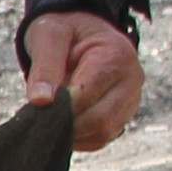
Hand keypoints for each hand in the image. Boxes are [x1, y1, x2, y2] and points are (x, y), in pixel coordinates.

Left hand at [23, 11, 144, 152]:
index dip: (61, 105)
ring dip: (71, 131)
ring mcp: (130, 100)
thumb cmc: (64, 31)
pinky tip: (62, 120)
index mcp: (117, 55)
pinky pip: (100, 139)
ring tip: (52, 112)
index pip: (89, 94)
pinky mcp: (122, 116)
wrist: (79, 33)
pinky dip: (78, 137)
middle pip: (99, 119)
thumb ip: (45, 66)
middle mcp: (132, 80)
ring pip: (102, 133)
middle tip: (40, 113)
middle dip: (66, 121)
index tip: (39, 105)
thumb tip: (40, 101)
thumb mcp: (49, 35)